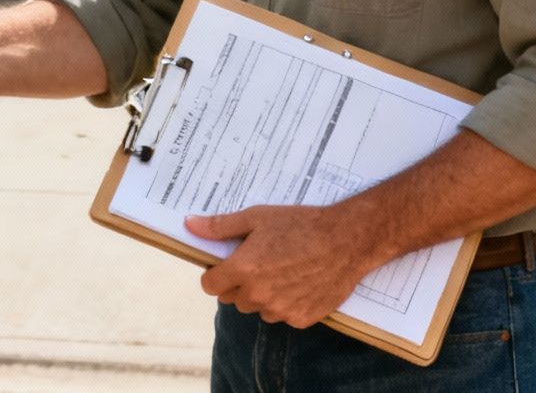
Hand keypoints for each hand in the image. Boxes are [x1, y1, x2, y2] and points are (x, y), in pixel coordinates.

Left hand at [184, 204, 385, 327]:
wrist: (347, 240)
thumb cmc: (301, 225)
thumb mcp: (257, 217)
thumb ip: (220, 226)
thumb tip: (189, 224)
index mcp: (244, 270)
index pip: (210, 285)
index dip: (215, 274)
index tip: (226, 264)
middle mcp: (259, 295)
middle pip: (233, 298)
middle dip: (239, 283)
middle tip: (259, 262)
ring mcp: (281, 310)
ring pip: (257, 309)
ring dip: (262, 295)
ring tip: (281, 270)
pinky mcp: (301, 318)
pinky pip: (282, 316)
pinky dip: (285, 303)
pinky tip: (299, 282)